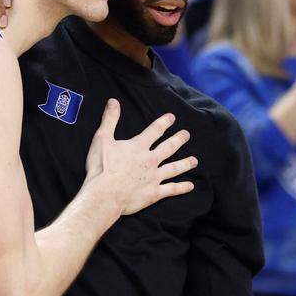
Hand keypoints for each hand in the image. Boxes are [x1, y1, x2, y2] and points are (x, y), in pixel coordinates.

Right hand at [84, 99, 196, 216]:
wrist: (105, 194)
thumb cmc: (101, 167)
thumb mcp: (102, 139)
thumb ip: (109, 120)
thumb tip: (113, 101)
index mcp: (138, 147)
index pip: (154, 131)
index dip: (164, 123)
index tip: (172, 117)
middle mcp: (150, 160)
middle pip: (168, 148)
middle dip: (178, 140)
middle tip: (186, 134)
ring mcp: (154, 177)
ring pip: (174, 168)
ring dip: (185, 163)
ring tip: (194, 160)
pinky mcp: (154, 193)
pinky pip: (171, 189)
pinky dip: (181, 188)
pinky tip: (190, 186)